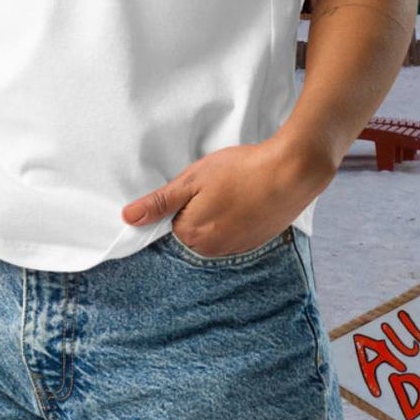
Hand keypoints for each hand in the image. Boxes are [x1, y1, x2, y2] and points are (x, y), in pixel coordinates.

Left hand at [121, 136, 328, 256]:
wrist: (292, 172)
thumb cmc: (242, 170)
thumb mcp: (193, 178)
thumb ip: (160, 202)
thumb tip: (128, 218)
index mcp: (190, 234)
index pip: (170, 224)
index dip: (181, 202)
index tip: (196, 187)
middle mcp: (211, 249)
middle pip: (191, 231)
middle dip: (198, 211)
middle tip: (216, 187)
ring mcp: (235, 249)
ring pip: (213, 234)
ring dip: (218, 216)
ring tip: (234, 192)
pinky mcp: (255, 244)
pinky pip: (233, 235)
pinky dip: (236, 220)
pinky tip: (247, 200)